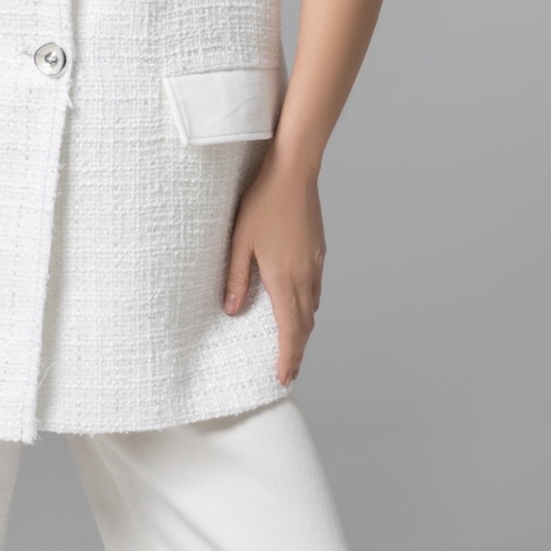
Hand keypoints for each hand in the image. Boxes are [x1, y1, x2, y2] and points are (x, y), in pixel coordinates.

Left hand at [223, 150, 325, 385]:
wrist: (294, 172)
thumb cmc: (263, 202)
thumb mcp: (240, 241)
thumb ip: (236, 278)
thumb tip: (230, 309)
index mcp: (284, 278)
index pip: (290, 330)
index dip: (288, 357)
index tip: (283, 378)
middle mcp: (305, 276)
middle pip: (305, 325)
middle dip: (297, 351)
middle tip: (288, 370)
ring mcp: (316, 263)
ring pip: (312, 307)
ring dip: (303, 329)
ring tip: (291, 342)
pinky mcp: (319, 250)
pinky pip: (315, 288)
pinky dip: (308, 305)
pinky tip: (298, 302)